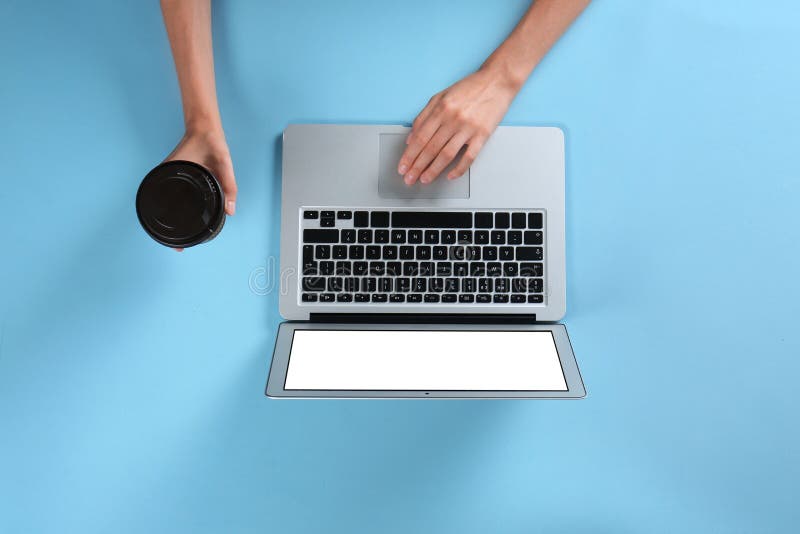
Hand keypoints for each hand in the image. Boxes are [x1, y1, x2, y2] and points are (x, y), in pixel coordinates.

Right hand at [165, 128, 235, 250]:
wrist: (205, 127)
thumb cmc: (211, 142)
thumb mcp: (224, 163)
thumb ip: (229, 184)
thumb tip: (232, 210)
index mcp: (174, 176)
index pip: (163, 207)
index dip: (166, 229)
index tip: (175, 246)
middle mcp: (169, 179)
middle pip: (165, 210)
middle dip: (172, 230)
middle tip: (179, 247)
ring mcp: (173, 179)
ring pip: (169, 204)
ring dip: (173, 220)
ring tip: (179, 238)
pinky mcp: (178, 178)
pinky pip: (175, 198)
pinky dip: (177, 209)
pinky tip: (184, 218)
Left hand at [398, 68, 517, 185]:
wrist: (497, 80)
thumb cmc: (469, 88)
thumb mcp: (441, 96)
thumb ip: (423, 116)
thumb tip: (410, 138)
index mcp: (440, 108)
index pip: (420, 137)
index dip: (409, 155)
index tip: (402, 167)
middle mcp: (453, 118)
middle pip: (430, 148)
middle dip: (417, 166)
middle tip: (409, 178)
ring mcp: (468, 128)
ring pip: (446, 154)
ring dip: (433, 170)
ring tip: (424, 180)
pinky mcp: (483, 134)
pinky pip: (469, 156)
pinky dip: (459, 169)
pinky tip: (450, 176)